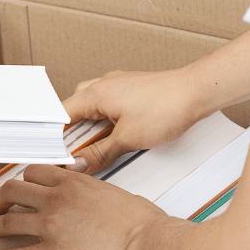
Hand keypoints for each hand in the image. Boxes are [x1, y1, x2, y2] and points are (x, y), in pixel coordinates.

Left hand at [0, 164, 169, 249]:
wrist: (147, 243)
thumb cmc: (143, 222)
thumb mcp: (119, 195)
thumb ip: (101, 195)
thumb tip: (104, 201)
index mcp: (75, 182)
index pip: (36, 172)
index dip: (23, 179)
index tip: (20, 187)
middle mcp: (58, 199)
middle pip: (14, 190)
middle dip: (0, 198)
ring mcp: (53, 225)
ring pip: (9, 221)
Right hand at [64, 68, 208, 173]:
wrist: (196, 92)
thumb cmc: (166, 108)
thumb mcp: (127, 139)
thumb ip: (99, 153)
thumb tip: (79, 164)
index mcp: (94, 94)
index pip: (60, 116)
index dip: (53, 138)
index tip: (54, 156)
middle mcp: (102, 85)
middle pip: (73, 111)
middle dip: (71, 134)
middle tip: (74, 156)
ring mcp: (118, 85)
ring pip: (92, 108)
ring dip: (90, 128)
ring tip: (95, 148)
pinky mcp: (132, 90)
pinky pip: (108, 105)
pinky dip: (105, 121)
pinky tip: (114, 135)